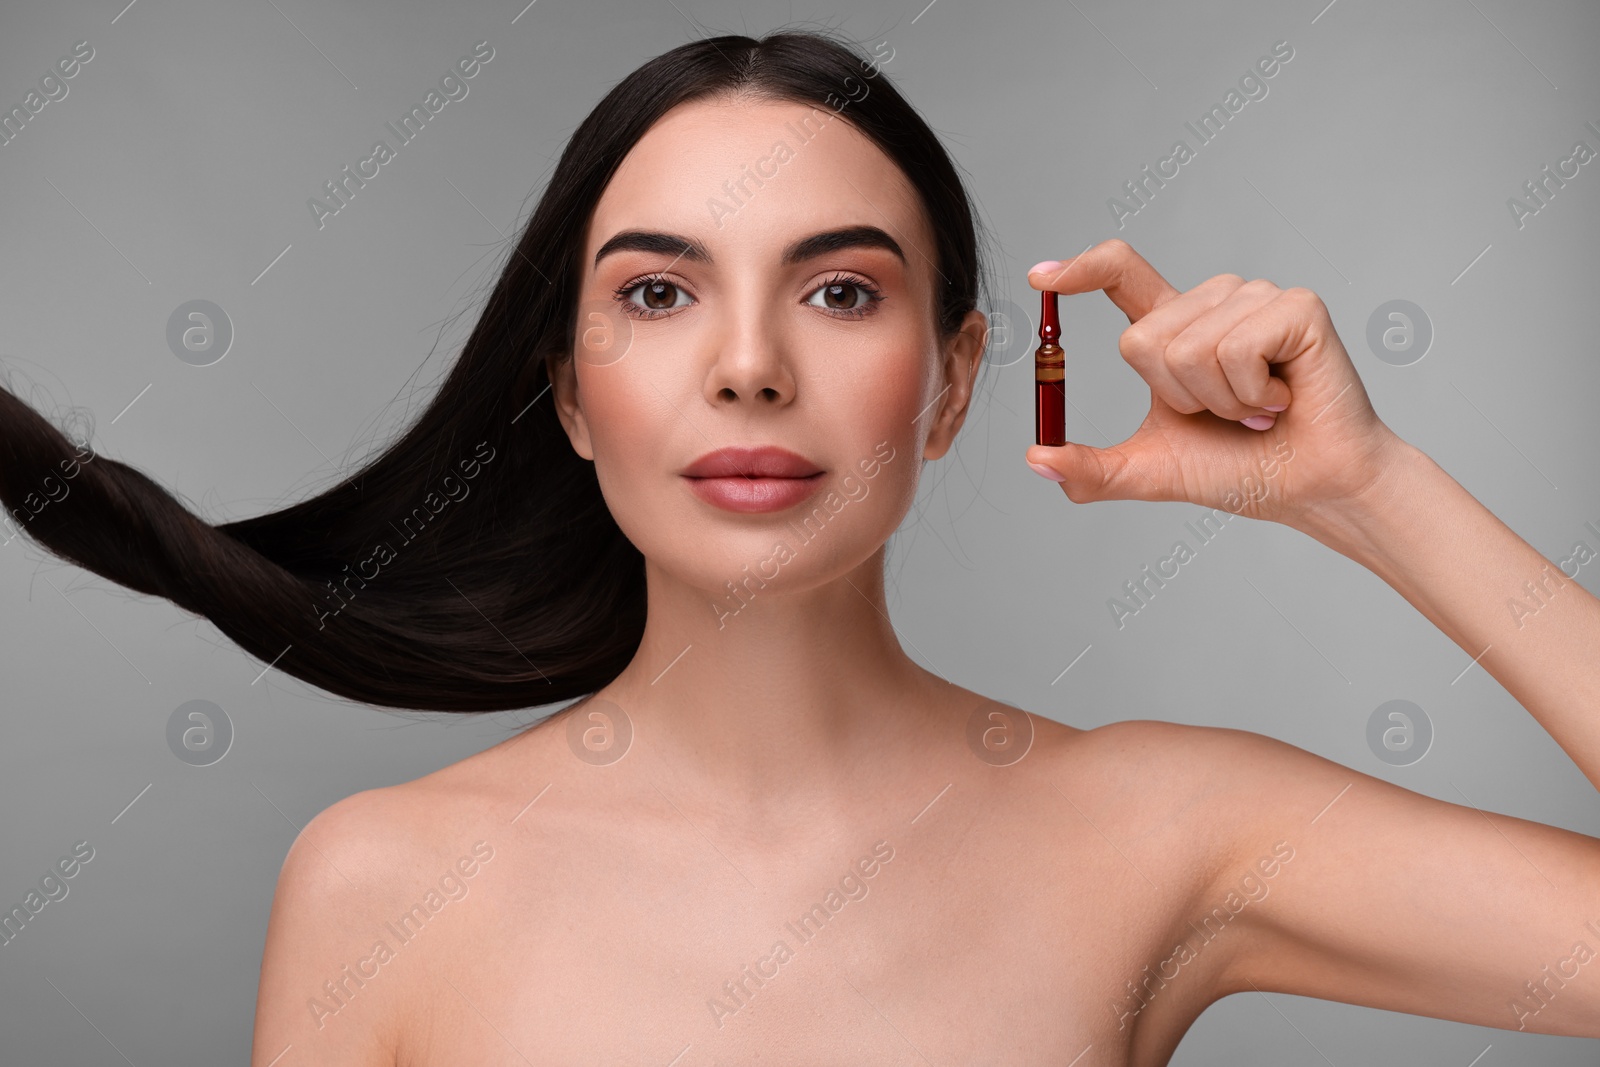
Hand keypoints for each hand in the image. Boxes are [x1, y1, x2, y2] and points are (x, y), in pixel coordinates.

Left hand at [1024, 239, 1403, 526]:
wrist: (1308, 489)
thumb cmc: (1239, 469)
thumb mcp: (1150, 471)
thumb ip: (1091, 468)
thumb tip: (1034, 458)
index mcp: (1174, 327)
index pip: (1121, 273)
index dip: (1081, 269)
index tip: (1041, 277)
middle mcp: (1212, 301)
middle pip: (1142, 339)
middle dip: (1177, 397)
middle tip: (1225, 413)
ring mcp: (1256, 298)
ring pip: (1188, 348)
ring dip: (1220, 401)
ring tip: (1257, 408)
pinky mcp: (1296, 306)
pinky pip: (1235, 350)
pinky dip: (1253, 394)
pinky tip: (1282, 399)